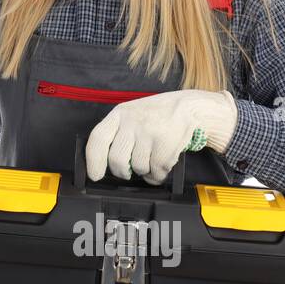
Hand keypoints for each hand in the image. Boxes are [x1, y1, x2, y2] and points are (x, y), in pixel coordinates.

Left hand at [85, 89, 237, 185]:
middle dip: (122, 172)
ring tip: (152, 161)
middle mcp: (132, 121)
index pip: (98, 138)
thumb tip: (105, 164)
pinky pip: (156, 170)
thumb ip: (118, 134)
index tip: (95, 175)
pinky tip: (163, 164)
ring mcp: (149, 131)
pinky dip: (159, 174)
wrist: (190, 107)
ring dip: (145, 172)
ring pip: (138, 167)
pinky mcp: (165, 142)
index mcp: (119, 114)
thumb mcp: (133, 115)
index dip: (94, 161)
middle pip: (117, 159)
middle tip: (129, 173)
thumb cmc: (158, 115)